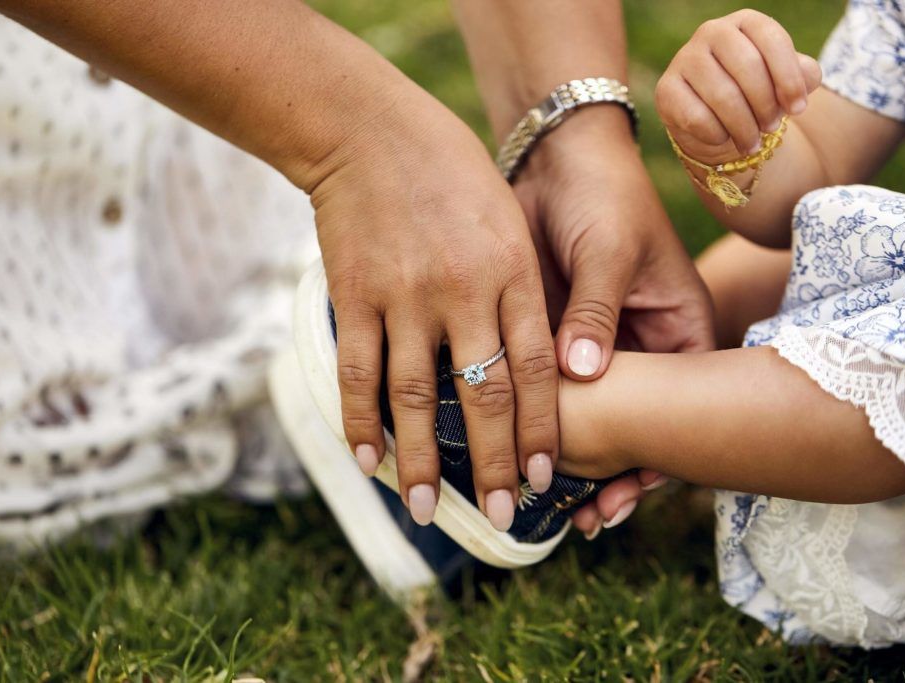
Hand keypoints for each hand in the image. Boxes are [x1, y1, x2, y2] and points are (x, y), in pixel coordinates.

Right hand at [310, 92, 559, 530]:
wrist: (374, 133)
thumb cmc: (454, 178)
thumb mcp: (508, 224)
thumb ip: (520, 294)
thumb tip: (535, 369)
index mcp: (512, 273)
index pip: (537, 370)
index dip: (542, 431)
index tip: (549, 479)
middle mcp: (464, 291)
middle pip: (485, 396)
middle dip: (496, 463)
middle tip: (504, 516)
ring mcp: (406, 295)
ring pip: (417, 397)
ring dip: (424, 461)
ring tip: (429, 510)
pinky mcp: (356, 295)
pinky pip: (359, 372)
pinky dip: (361, 422)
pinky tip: (368, 461)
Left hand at [511, 106, 713, 531]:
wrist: (556, 157)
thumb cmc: (603, 194)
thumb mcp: (610, 251)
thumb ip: (597, 311)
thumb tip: (585, 370)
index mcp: (678, 329)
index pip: (680, 409)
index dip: (658, 458)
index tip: (623, 497)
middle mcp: (641, 349)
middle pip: (636, 425)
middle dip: (609, 472)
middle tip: (581, 517)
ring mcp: (596, 347)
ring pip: (588, 417)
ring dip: (569, 456)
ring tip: (541, 497)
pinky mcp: (552, 338)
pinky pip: (545, 390)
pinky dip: (532, 419)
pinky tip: (509, 449)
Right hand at [655, 9, 821, 164]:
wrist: (716, 122)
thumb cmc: (755, 96)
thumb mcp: (785, 83)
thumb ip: (804, 75)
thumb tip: (806, 77)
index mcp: (745, 22)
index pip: (772, 40)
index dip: (789, 78)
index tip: (798, 110)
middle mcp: (712, 31)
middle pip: (748, 67)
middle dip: (766, 106)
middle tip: (771, 128)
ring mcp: (684, 58)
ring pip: (723, 96)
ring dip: (744, 127)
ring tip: (752, 142)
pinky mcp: (666, 89)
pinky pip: (697, 117)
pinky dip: (717, 134)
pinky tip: (723, 137)